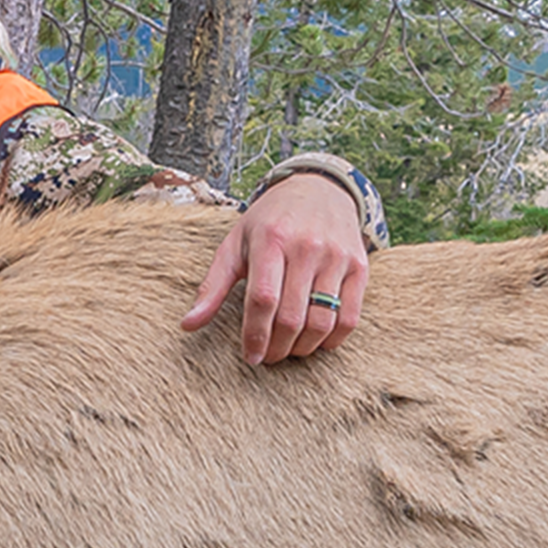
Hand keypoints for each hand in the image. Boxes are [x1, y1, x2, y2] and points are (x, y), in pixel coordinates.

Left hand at [181, 172, 368, 366]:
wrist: (319, 189)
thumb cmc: (270, 222)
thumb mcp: (236, 244)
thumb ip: (213, 285)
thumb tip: (188, 325)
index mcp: (271, 240)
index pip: (263, 299)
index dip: (256, 335)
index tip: (251, 357)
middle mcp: (307, 246)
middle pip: (292, 316)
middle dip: (277, 347)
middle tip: (268, 357)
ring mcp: (336, 257)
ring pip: (322, 321)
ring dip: (304, 348)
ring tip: (290, 350)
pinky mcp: (359, 266)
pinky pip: (350, 317)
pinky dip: (333, 340)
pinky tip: (317, 342)